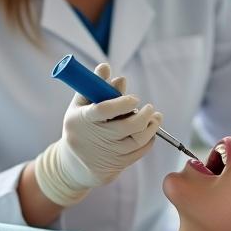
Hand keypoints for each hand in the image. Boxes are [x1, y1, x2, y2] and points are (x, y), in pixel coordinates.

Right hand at [35, 63, 162, 206]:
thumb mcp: (80, 105)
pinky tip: (150, 131)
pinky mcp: (118, 163)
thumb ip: (94, 85)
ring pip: (137, 140)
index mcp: (82, 119)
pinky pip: (140, 151)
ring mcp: (108, 152)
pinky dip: (149, 140)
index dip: (122, 103)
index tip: (134, 98)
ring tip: (155, 117)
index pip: (103, 110)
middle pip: (125, 127)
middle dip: (143, 116)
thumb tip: (105, 67)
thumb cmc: (80, 126)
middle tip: (149, 108)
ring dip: (151, 127)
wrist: (76, 164)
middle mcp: (95, 137)